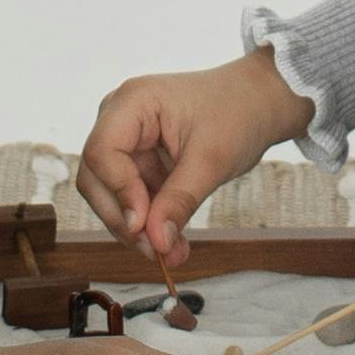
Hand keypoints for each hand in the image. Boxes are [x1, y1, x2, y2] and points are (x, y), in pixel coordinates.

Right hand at [77, 45, 307, 268]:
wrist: (258, 102)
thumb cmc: (238, 112)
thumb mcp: (211, 160)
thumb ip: (179, 201)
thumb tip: (156, 242)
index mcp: (132, 102)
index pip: (101, 153)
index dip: (118, 193)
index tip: (144, 226)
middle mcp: (120, 118)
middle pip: (97, 178)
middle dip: (125, 220)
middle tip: (157, 251)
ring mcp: (128, 140)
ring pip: (111, 195)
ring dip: (138, 229)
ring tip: (173, 252)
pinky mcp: (139, 160)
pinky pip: (132, 197)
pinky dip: (149, 223)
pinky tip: (173, 241)